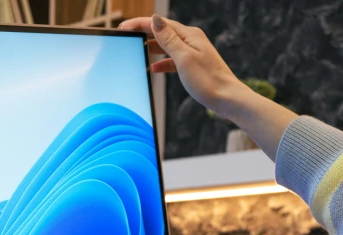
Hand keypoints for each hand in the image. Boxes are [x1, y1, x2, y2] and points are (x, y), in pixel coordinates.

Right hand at [119, 15, 243, 118]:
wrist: (227, 98)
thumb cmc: (207, 80)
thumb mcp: (184, 58)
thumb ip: (168, 40)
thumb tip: (155, 20)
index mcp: (189, 35)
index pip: (160, 24)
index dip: (140, 24)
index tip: (124, 27)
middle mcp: (191, 40)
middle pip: (163, 32)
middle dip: (145, 34)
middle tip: (127, 37)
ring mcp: (193, 53)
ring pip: (167, 46)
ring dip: (152, 48)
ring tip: (138, 51)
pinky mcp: (193, 66)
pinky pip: (173, 60)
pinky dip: (162, 63)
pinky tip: (153, 69)